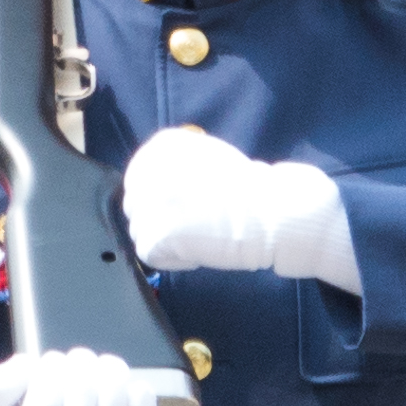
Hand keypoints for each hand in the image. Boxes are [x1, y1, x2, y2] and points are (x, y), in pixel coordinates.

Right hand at [0, 347, 174, 405]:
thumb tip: (30, 364)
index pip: (45, 405)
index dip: (49, 373)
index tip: (48, 364)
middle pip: (81, 405)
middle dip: (80, 368)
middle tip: (76, 360)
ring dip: (111, 374)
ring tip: (102, 367)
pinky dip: (140, 395)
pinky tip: (126, 386)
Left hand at [120, 124, 360, 288]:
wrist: (270, 211)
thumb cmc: (250, 189)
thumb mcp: (208, 159)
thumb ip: (177, 168)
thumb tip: (155, 189)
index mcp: (163, 146)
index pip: (137, 176)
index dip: (154, 198)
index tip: (174, 208)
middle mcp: (150, 169)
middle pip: (135, 204)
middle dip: (157, 218)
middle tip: (188, 228)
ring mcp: (150, 202)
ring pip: (140, 231)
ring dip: (164, 240)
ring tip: (197, 238)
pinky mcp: (156, 234)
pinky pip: (149, 255)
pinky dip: (172, 259)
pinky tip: (197, 252)